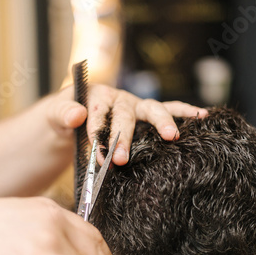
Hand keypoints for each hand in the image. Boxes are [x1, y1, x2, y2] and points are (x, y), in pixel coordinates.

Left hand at [43, 84, 207, 164]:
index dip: (97, 133)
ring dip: (162, 122)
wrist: (71, 118)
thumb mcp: (54, 115)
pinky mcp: (147, 114)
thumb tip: (77, 114)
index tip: (97, 154)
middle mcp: (119, 98)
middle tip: (122, 158)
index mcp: (96, 96)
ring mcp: (135, 106)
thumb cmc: (64, 118)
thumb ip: (62, 113)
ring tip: (172, 135)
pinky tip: (202, 115)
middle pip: (125, 115)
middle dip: (124, 138)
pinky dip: (184, 112)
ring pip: (151, 110)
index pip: (97, 112)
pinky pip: (168, 109)